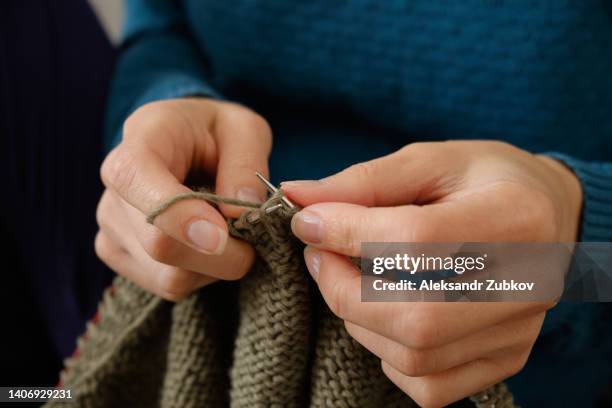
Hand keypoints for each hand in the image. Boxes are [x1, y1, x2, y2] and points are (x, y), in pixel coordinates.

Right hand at [96, 98, 271, 299]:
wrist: (187, 147)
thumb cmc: (216, 133)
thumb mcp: (244, 129)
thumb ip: (246, 163)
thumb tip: (242, 210)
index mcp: (141, 138)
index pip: (137, 179)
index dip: (177, 215)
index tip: (220, 236)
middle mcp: (114, 188)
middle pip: (159, 244)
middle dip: (222, 252)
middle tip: (254, 233)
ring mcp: (111, 227)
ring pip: (170, 275)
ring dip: (216, 264)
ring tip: (226, 229)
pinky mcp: (119, 256)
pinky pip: (169, 286)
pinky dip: (203, 275)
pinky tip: (207, 245)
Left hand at [282, 141, 581, 406]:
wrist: (544, 211)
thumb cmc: (483, 180)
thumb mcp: (429, 161)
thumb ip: (365, 181)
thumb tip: (298, 198)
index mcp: (514, 218)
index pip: (417, 240)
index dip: (348, 233)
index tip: (308, 222)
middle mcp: (527, 285)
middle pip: (416, 317)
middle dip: (343, 290)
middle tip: (319, 257)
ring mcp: (518, 331)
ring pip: (415, 356)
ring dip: (359, 321)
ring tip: (350, 280)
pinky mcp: (506, 358)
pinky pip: (430, 386)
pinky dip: (389, 356)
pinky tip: (384, 317)